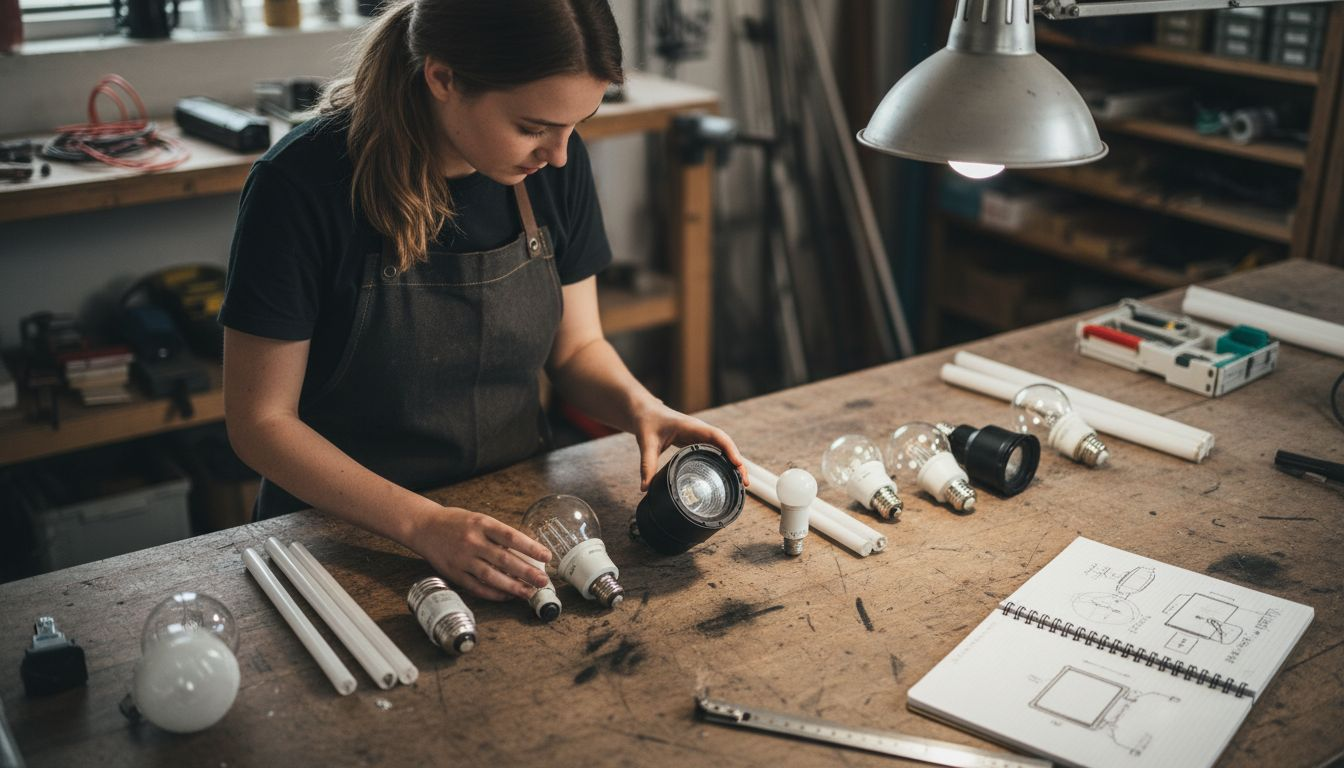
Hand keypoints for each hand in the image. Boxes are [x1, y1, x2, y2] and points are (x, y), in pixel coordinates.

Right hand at [411, 506, 551, 600]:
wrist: (424, 527)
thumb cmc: (457, 522)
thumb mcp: (480, 520)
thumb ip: (500, 534)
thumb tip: (528, 550)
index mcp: (482, 524)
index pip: (511, 536)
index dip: (530, 547)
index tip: (546, 556)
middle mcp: (472, 541)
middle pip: (504, 559)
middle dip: (526, 572)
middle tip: (543, 581)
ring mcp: (462, 559)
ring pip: (491, 576)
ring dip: (512, 587)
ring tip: (529, 592)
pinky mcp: (454, 573)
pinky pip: (477, 587)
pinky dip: (494, 593)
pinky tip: (507, 596)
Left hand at [633, 401, 747, 491]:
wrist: (645, 412)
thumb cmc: (648, 422)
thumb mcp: (646, 443)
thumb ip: (646, 465)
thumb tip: (645, 488)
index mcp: (692, 427)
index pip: (717, 436)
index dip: (730, 449)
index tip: (738, 464)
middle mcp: (700, 431)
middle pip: (726, 445)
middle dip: (738, 462)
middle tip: (745, 482)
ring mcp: (701, 436)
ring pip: (724, 449)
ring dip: (734, 463)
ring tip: (742, 483)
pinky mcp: (698, 442)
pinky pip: (716, 451)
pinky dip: (725, 462)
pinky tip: (729, 475)